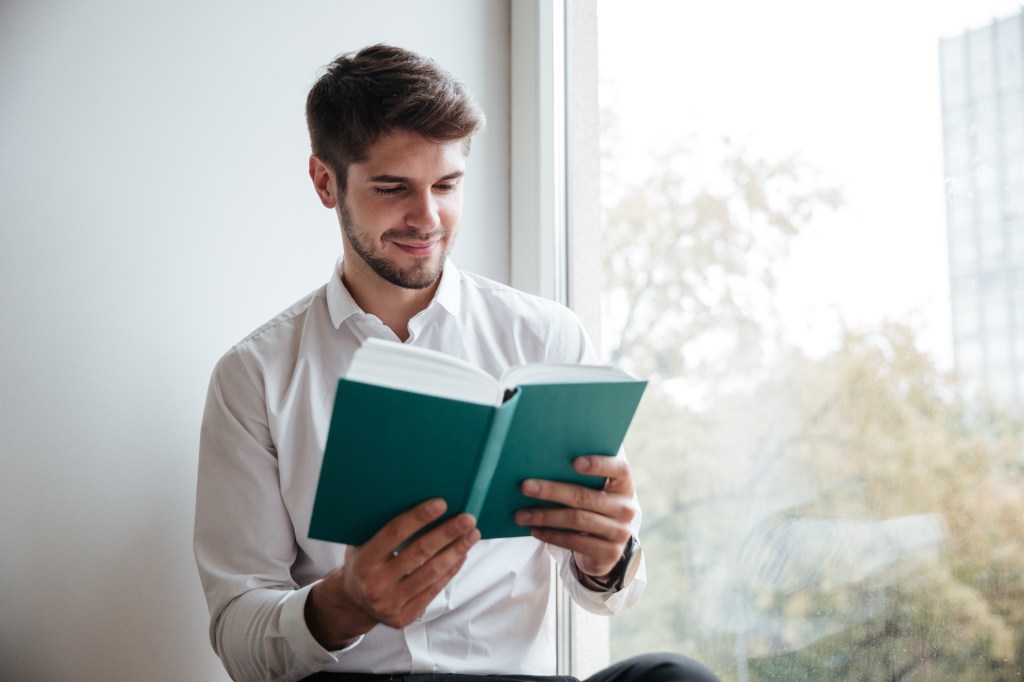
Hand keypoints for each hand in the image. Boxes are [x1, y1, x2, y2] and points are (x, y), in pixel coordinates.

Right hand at [305, 498, 479, 648]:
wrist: (353, 603)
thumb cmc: (363, 563)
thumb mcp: (361, 543)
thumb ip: (380, 525)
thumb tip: (414, 494)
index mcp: (363, 560)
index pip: (394, 533)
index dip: (419, 517)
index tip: (442, 503)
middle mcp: (375, 583)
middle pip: (419, 553)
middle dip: (447, 534)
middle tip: (467, 519)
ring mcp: (390, 603)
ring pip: (431, 573)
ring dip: (456, 551)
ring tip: (472, 535)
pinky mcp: (405, 616)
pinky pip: (434, 589)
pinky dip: (451, 570)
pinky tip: (462, 554)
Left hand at [514, 455, 635, 579]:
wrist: (605, 547)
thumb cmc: (592, 509)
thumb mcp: (593, 492)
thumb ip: (578, 480)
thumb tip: (539, 467)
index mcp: (623, 485)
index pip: (619, 469)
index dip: (599, 464)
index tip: (574, 462)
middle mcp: (625, 508)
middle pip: (585, 496)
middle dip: (551, 491)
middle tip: (525, 486)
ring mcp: (620, 532)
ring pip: (577, 519)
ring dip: (545, 516)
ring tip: (521, 514)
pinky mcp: (610, 553)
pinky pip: (576, 542)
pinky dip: (552, 536)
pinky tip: (535, 530)